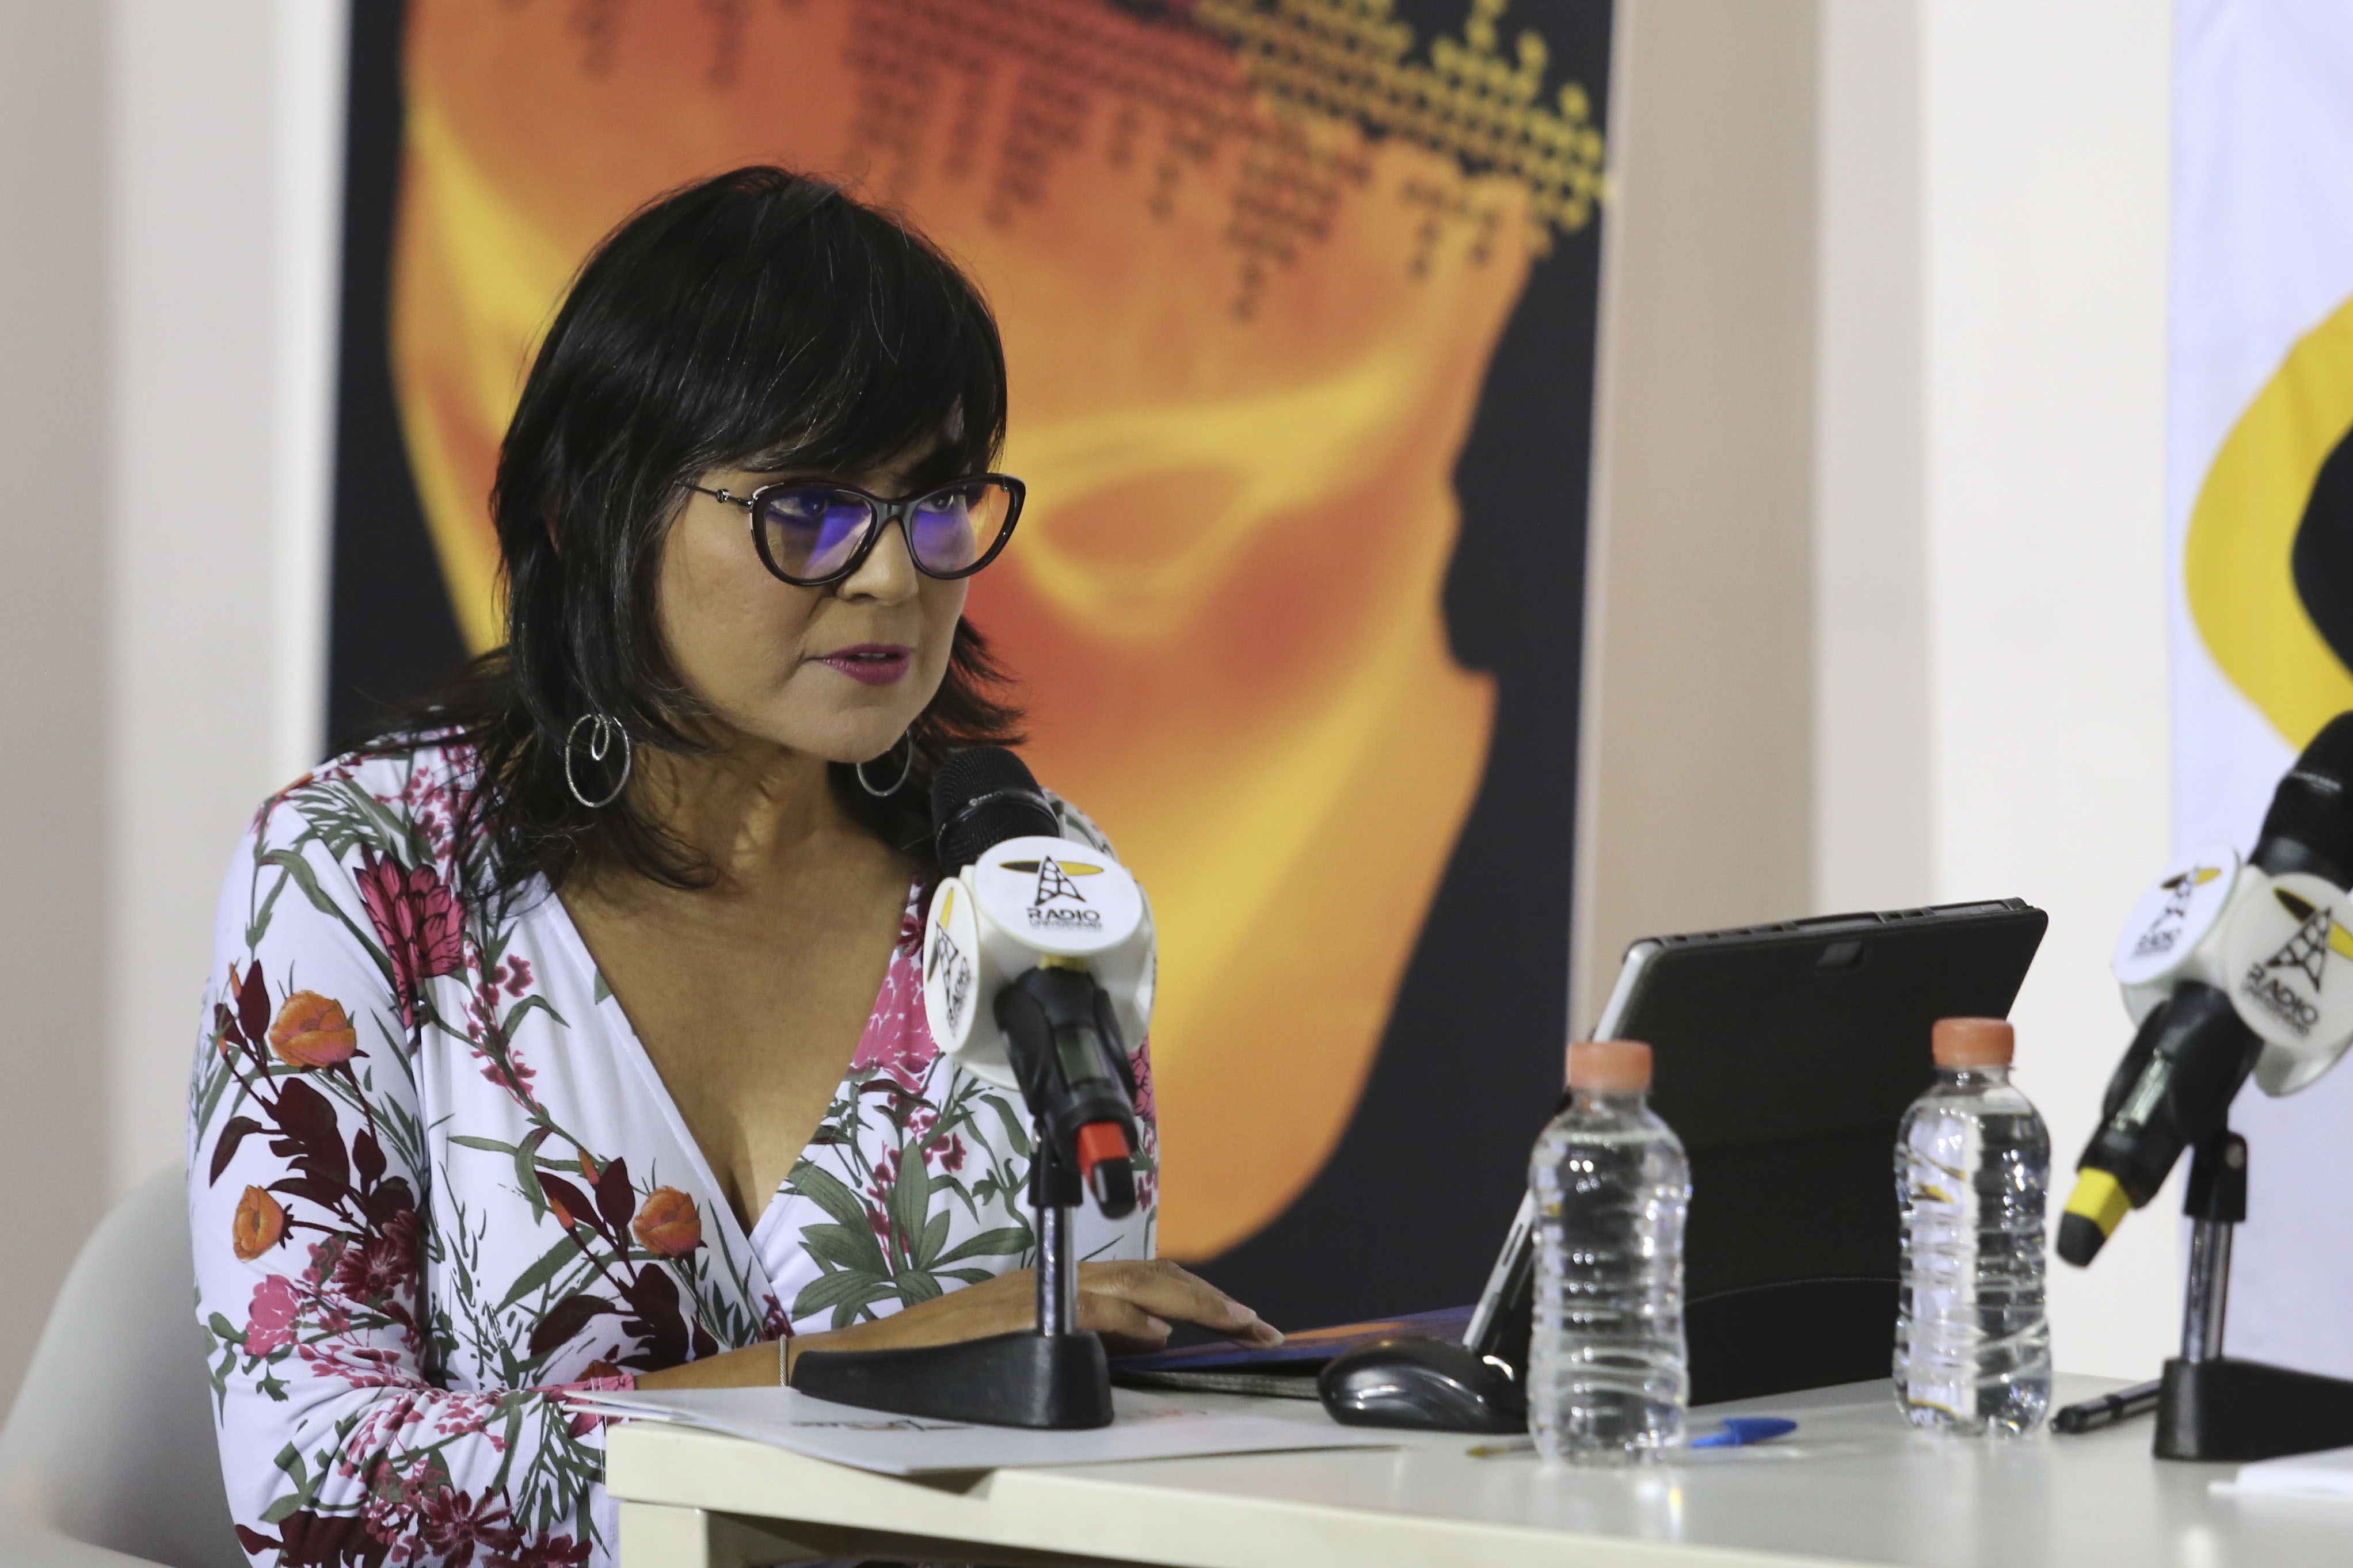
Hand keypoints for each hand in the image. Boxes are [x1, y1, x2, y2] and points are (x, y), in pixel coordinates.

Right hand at [634, 1259, 1281, 1387]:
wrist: (863, 1365)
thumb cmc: (938, 1360)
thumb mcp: (1019, 1340)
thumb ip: (1079, 1337)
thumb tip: (1142, 1345)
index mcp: (1051, 1283)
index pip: (1137, 1275)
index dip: (1193, 1292)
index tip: (1241, 1316)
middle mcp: (1046, 1280)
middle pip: (1145, 1273)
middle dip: (1208, 1296)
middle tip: (1258, 1324)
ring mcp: (1030, 1295)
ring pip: (1124, 1284)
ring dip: (1183, 1302)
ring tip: (1230, 1323)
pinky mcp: (1012, 1316)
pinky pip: (1079, 1308)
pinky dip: (1124, 1318)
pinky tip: (1155, 1334)